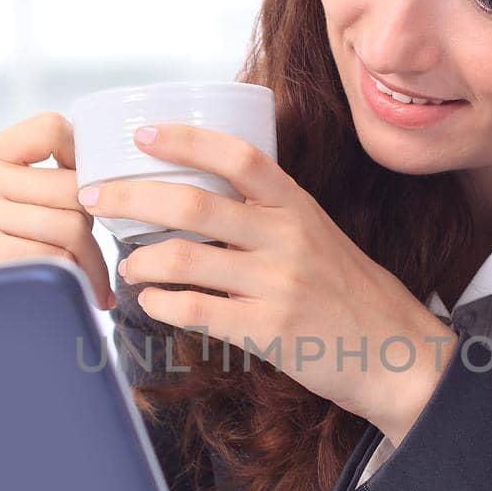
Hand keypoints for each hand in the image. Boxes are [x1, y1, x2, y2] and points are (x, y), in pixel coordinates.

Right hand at [0, 111, 116, 311]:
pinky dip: (74, 281)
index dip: (83, 158)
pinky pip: (57, 258)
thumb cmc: (0, 262)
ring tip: (90, 282)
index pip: (52, 128)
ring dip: (92, 262)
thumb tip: (116, 175)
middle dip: (94, 225)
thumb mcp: (8, 207)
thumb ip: (45, 183)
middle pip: (73, 186)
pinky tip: (74, 295)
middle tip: (93, 256)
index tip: (90, 192)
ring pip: (73, 226)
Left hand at [80, 123, 458, 439]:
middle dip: (131, 197)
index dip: (185, 140)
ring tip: (130, 264)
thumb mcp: (319, 238)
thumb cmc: (350, 296)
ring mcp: (277, 285)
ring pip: (184, 258)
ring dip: (142, 260)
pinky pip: (196, 311)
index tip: (141, 135)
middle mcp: (287, 238)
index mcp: (298, 207)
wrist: (397, 355)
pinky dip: (162, 304)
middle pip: (193, 202)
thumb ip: (269, 218)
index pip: (238, 156)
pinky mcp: (268, 331)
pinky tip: (153, 302)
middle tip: (95, 199)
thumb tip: (200, 203)